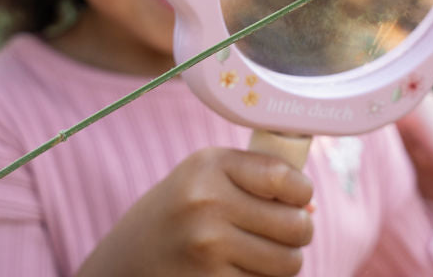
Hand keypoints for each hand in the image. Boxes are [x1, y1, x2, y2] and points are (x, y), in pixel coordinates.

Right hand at [76, 147, 313, 276]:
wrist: (124, 261)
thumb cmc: (177, 214)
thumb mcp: (204, 178)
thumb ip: (255, 180)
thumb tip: (308, 207)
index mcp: (209, 166)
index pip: (284, 177)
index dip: (301, 191)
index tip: (297, 198)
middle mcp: (206, 203)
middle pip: (295, 225)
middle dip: (298, 232)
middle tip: (282, 233)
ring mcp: (207, 247)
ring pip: (288, 263)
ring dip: (283, 262)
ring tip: (259, 253)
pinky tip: (238, 271)